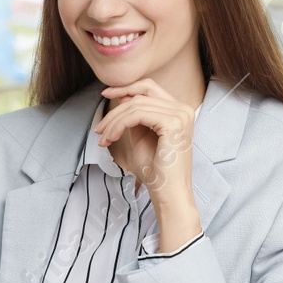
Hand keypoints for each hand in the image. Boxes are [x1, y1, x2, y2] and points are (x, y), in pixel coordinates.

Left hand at [93, 79, 199, 248]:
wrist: (168, 195)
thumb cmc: (156, 172)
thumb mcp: (142, 137)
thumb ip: (136, 117)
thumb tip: (122, 98)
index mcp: (178, 111)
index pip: (149, 88)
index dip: (126, 88)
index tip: (106, 95)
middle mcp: (183, 109)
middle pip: (141, 93)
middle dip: (116, 103)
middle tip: (99, 124)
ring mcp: (180, 115)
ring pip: (135, 105)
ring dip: (113, 121)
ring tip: (102, 138)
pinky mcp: (173, 123)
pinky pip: (136, 115)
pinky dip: (118, 125)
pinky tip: (110, 138)